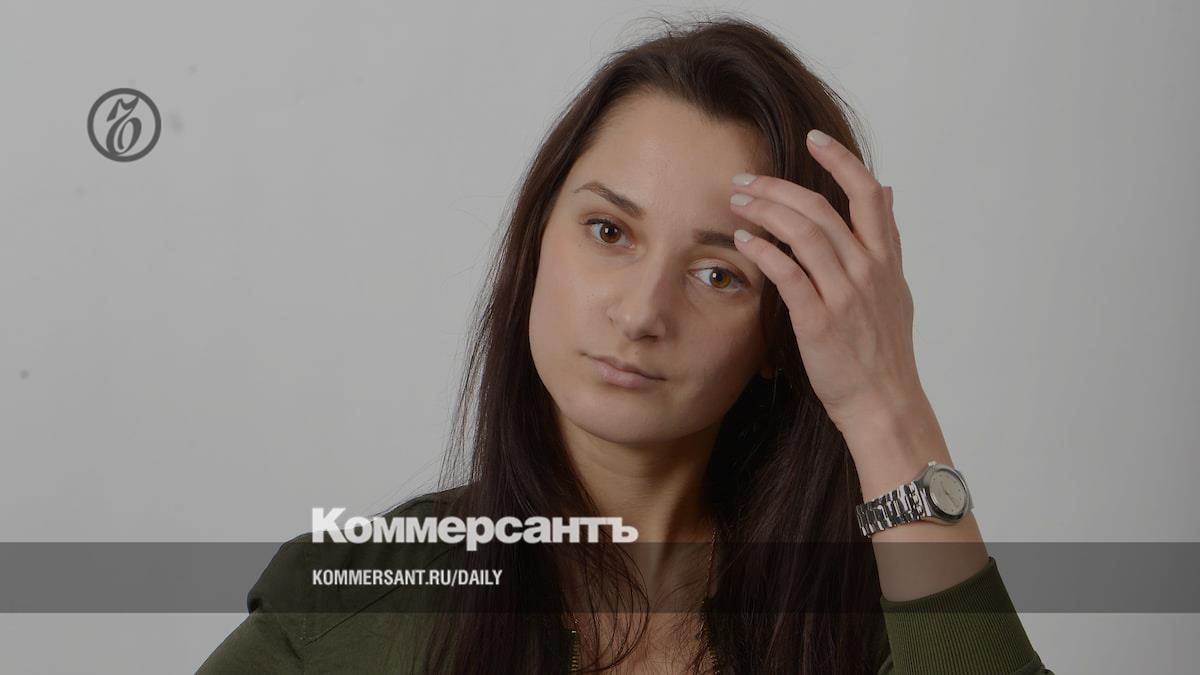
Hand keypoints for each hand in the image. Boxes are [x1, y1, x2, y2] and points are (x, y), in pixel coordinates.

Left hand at [730, 129, 923, 433]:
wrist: (885, 403)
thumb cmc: (884, 351)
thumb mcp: (896, 289)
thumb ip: (887, 240)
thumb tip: (888, 192)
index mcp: (886, 261)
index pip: (868, 194)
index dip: (841, 161)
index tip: (814, 138)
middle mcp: (868, 271)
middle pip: (822, 208)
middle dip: (779, 187)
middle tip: (746, 179)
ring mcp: (845, 295)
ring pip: (804, 233)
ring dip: (766, 211)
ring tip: (738, 203)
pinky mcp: (820, 321)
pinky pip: (789, 274)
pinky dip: (765, 251)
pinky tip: (744, 241)